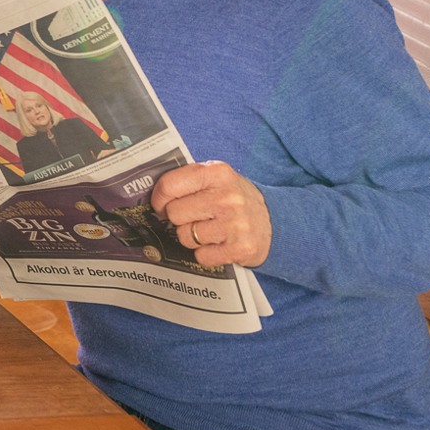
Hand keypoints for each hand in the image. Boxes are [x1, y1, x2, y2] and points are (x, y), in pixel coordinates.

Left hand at [150, 160, 271, 266]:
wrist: (276, 222)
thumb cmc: (234, 199)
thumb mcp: (216, 179)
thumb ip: (188, 180)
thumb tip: (153, 195)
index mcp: (218, 173)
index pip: (169, 185)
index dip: (159, 198)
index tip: (162, 204)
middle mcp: (227, 197)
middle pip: (174, 214)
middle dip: (179, 219)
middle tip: (195, 218)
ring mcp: (235, 223)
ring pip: (185, 236)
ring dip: (192, 237)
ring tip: (210, 230)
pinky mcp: (240, 248)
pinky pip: (201, 256)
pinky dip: (206, 253)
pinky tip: (219, 244)